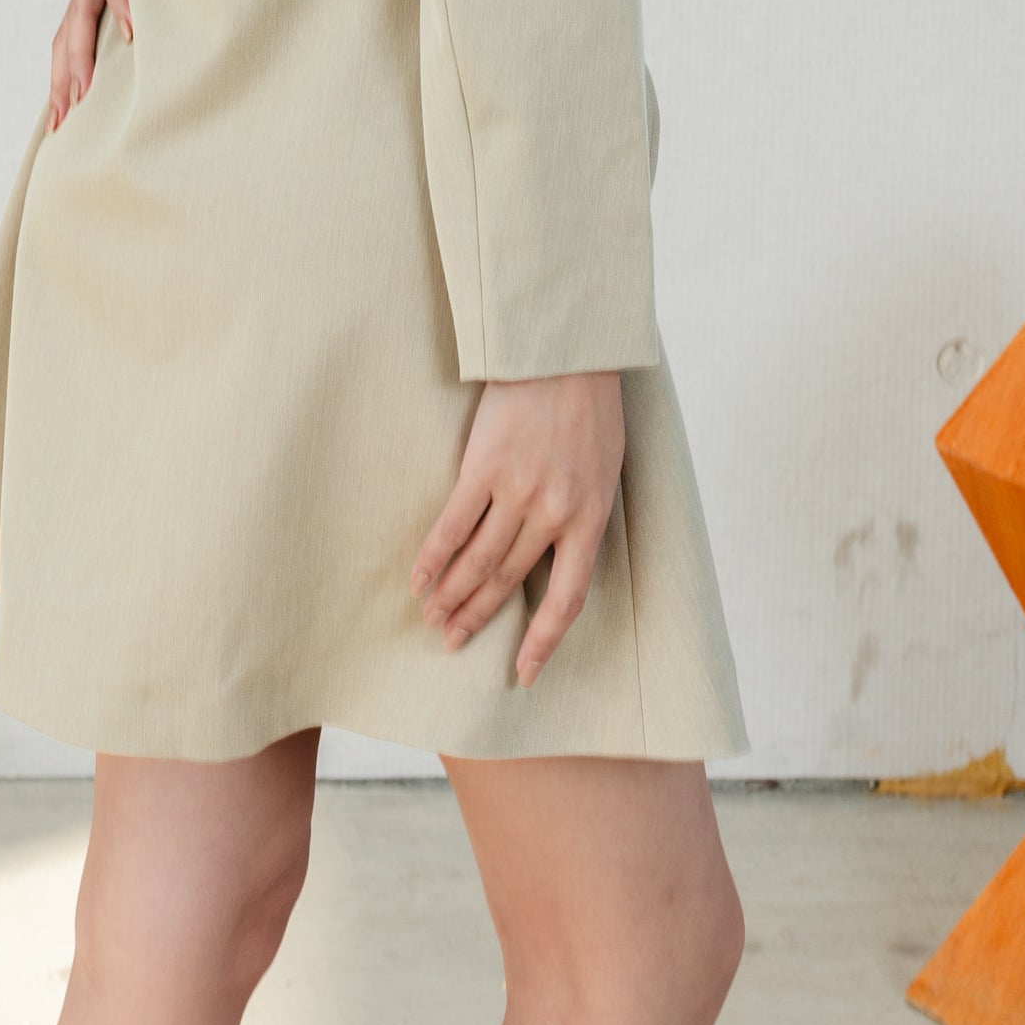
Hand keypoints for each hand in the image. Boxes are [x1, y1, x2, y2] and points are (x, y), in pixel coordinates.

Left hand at [48, 0, 129, 132]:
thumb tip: (150, 23)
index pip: (71, 38)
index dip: (63, 78)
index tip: (61, 120)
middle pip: (67, 39)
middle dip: (62, 83)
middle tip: (61, 126)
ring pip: (83, 17)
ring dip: (80, 58)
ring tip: (80, 97)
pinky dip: (124, 5)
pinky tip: (130, 33)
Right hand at [410, 371, 625, 687]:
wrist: (567, 353)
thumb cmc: (590, 407)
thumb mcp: (604, 468)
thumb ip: (580, 512)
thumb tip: (553, 552)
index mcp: (590, 518)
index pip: (568, 598)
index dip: (543, 640)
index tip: (523, 672)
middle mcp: (553, 513)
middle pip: (508, 581)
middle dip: (477, 618)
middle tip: (451, 643)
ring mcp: (517, 491)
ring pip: (478, 560)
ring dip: (451, 596)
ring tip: (433, 619)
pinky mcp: (484, 467)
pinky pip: (453, 524)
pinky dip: (434, 556)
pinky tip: (420, 579)